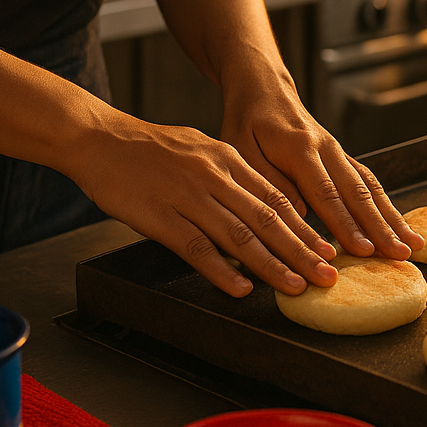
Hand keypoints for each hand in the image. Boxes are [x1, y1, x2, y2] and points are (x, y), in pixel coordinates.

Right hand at [69, 113, 339, 298]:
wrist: (97, 138)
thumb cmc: (148, 148)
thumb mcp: (201, 149)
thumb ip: (231, 175)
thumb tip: (262, 202)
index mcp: (228, 160)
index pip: (277, 199)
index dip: (306, 228)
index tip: (328, 250)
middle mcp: (214, 177)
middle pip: (267, 220)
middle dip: (302, 251)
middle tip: (327, 276)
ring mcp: (187, 196)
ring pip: (239, 236)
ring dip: (272, 265)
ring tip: (296, 286)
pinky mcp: (159, 216)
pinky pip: (196, 248)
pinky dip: (221, 271)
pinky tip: (241, 288)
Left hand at [219, 73, 423, 261]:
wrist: (264, 88)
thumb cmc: (246, 122)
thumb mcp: (239, 148)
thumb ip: (267, 181)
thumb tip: (299, 214)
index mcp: (298, 148)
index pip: (326, 193)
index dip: (346, 224)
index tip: (364, 250)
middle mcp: (326, 149)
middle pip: (359, 192)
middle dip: (382, 226)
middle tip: (401, 253)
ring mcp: (339, 151)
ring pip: (371, 186)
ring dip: (393, 217)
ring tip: (414, 244)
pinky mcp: (343, 156)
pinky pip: (369, 180)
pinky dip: (386, 205)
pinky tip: (400, 225)